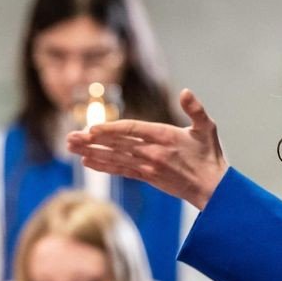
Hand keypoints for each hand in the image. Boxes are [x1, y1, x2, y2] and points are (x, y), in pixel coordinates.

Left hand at [66, 89, 229, 208]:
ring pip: (114, 158)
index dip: (110, 129)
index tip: (92, 129)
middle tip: (70, 138)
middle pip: (116, 145)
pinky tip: (87, 161)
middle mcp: (152, 153)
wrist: (212, 188)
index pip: (132, 130)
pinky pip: (121, 170)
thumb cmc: (209, 155)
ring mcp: (147, 167)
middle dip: (91, 141)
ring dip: (91, 152)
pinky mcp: (146, 177)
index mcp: (164, 137)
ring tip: (71, 147)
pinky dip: (103, 166)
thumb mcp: (207, 128)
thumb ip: (196, 109)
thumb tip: (186, 92)